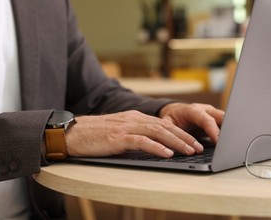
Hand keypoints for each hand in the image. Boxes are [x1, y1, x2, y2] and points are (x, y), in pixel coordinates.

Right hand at [65, 110, 203, 157]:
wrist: (72, 132)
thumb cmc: (95, 135)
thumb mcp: (119, 131)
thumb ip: (136, 134)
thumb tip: (153, 144)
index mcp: (135, 117)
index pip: (163, 124)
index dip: (180, 132)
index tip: (193, 141)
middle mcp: (133, 119)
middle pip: (165, 126)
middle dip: (184, 137)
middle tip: (198, 146)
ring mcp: (126, 126)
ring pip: (158, 132)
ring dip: (176, 142)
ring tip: (189, 150)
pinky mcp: (118, 137)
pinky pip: (142, 141)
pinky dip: (157, 147)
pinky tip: (167, 153)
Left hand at [158, 103, 223, 143]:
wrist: (175, 112)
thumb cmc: (171, 118)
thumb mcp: (167, 124)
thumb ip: (170, 133)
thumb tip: (170, 144)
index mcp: (192, 110)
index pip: (206, 119)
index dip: (213, 130)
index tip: (218, 141)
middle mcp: (205, 110)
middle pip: (221, 117)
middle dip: (226, 129)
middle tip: (229, 144)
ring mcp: (212, 114)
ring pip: (226, 120)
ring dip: (229, 131)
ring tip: (231, 145)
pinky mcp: (216, 119)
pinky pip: (225, 125)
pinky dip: (227, 133)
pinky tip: (229, 143)